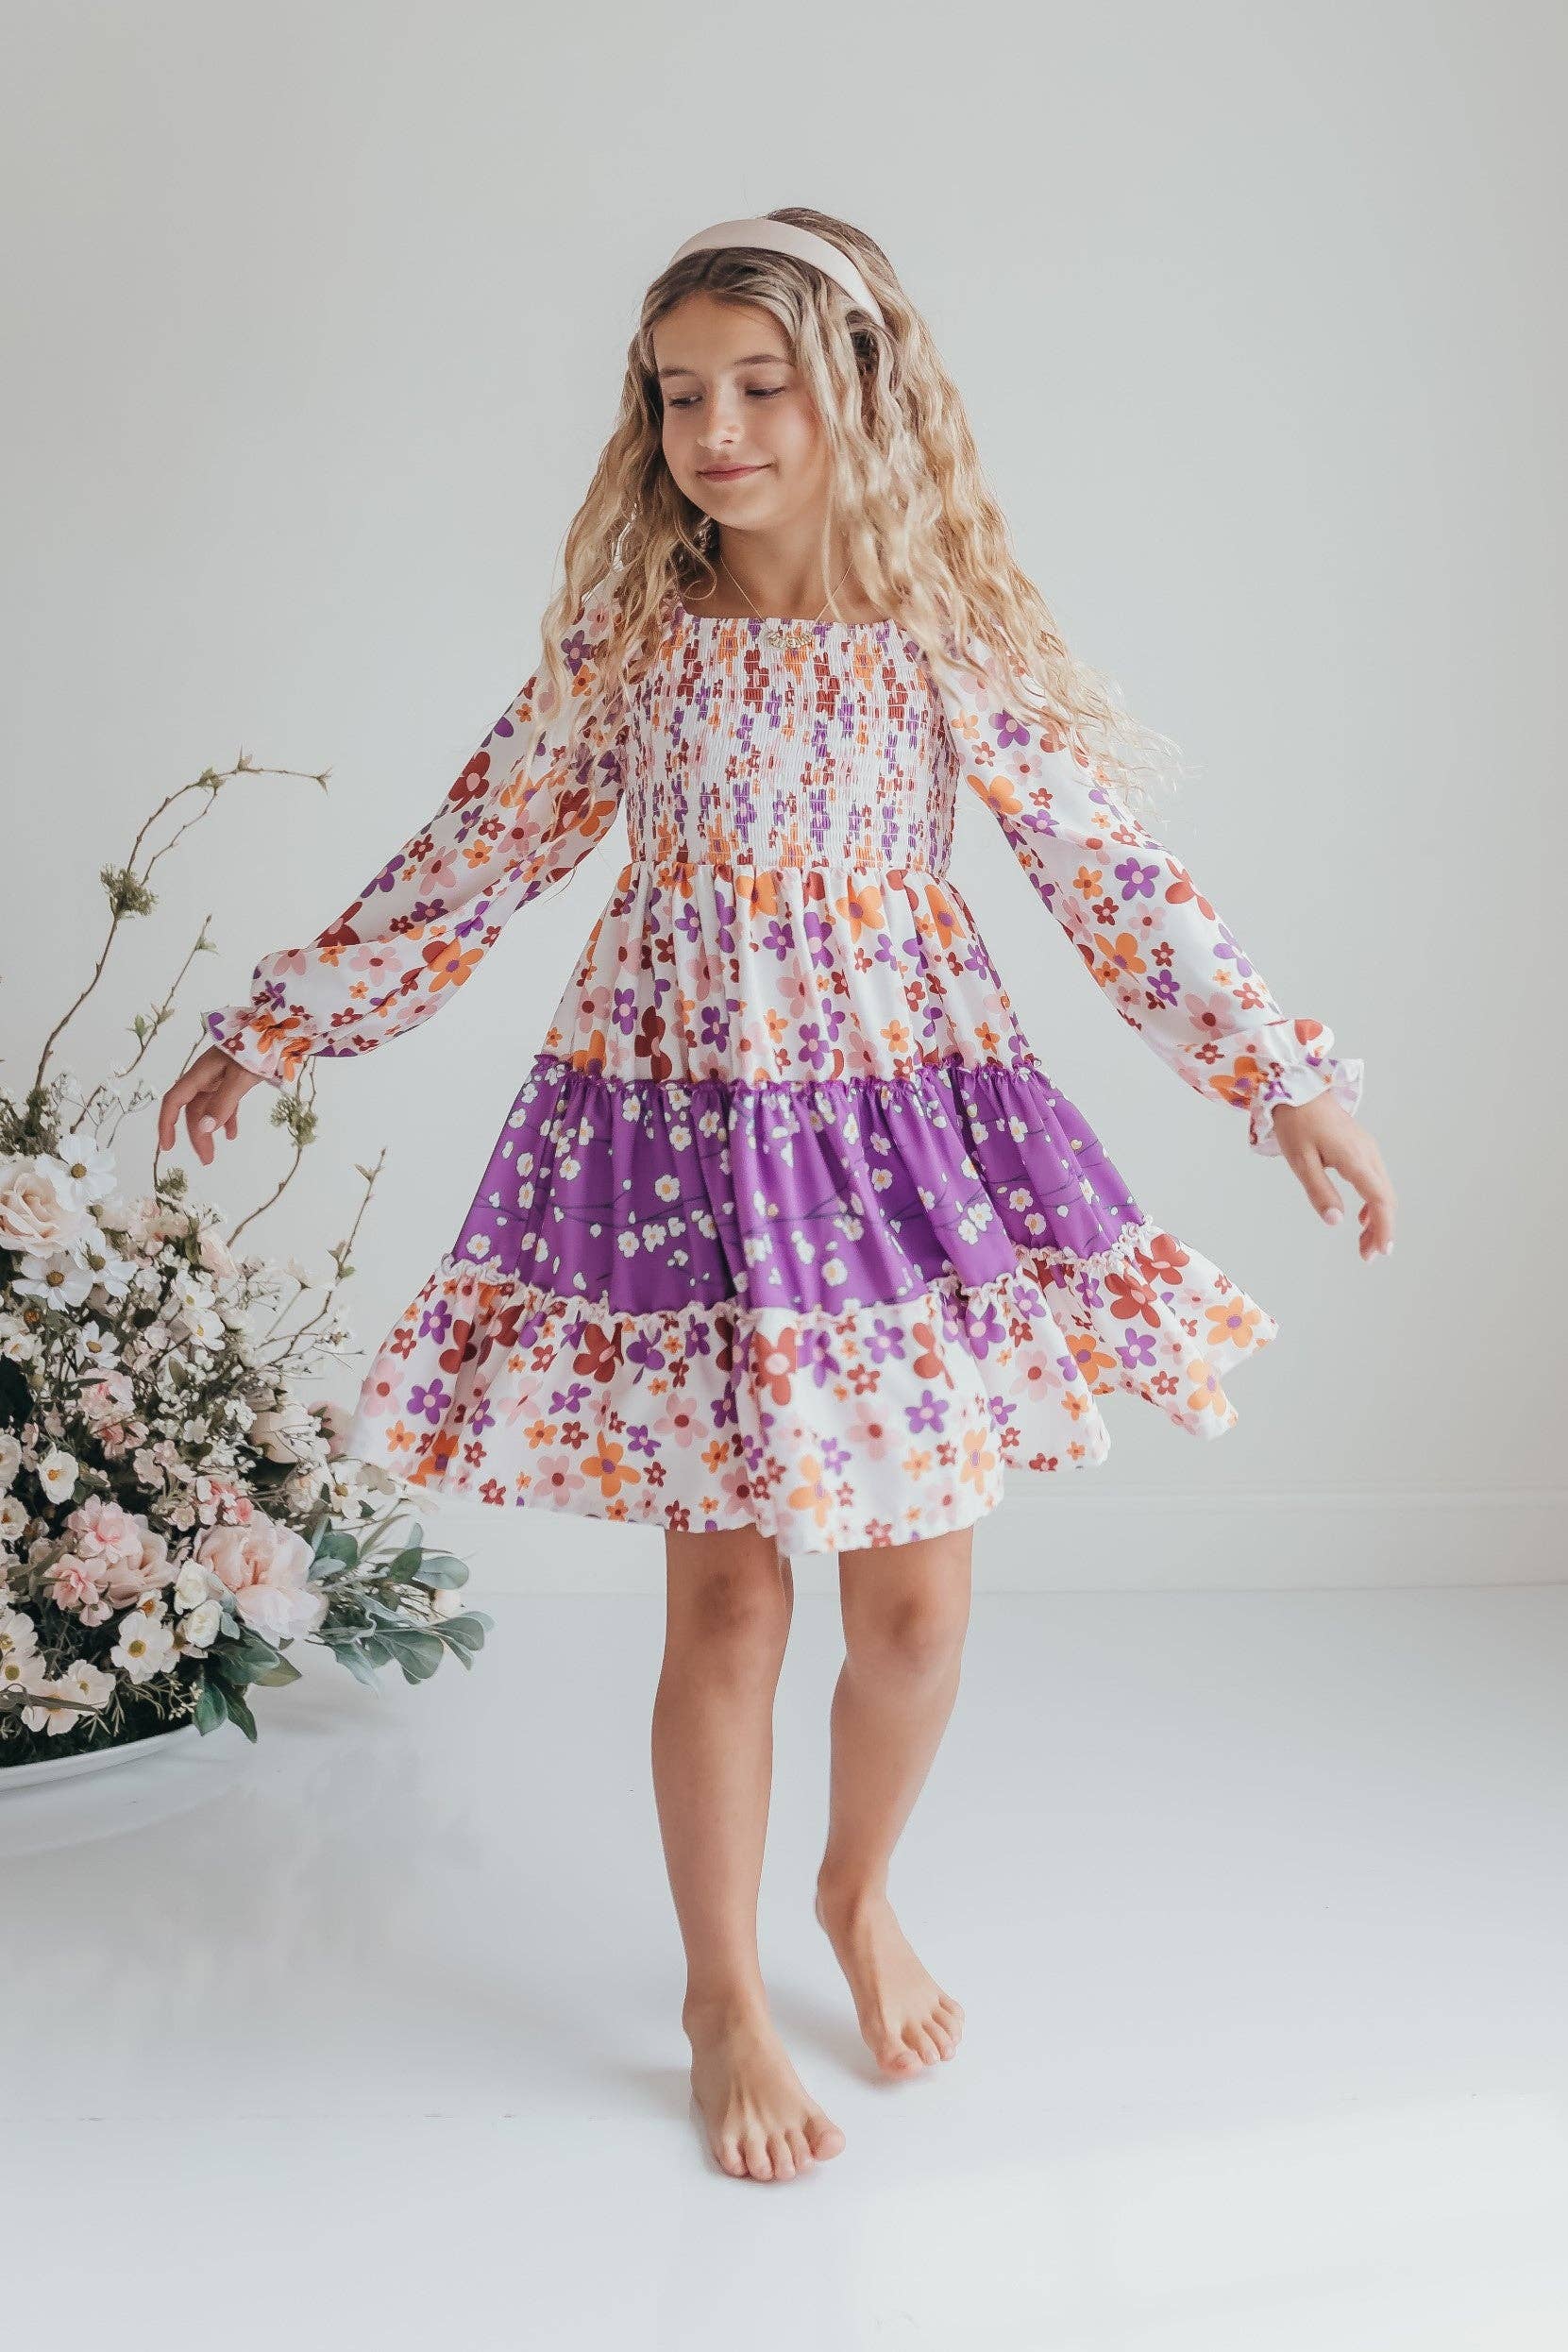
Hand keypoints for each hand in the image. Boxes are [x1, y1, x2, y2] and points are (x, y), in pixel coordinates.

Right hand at [156, 1046, 263, 1166]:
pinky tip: (231, 1135)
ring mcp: (218, 1078)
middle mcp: (204, 1077)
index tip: (167, 1147)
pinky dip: (225, 1119)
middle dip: (196, 1135)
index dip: (166, 1124)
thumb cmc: (255, 1050)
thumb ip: (223, 1104)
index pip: (174, 1101)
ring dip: (209, 1131)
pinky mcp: (232, 1079)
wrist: (275, 1030)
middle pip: (192, 1110)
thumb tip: (204, 1128)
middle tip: (206, 1160)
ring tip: (213, 1154)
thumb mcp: (240, 1079)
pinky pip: (223, 1103)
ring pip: (207, 1109)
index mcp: (200, 1075)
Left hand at [1270, 1097, 1394, 1261]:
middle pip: (1386, 1198)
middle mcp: (1368, 1154)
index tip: (1382, 1251)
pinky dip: (1374, 1202)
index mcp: (1354, 1158)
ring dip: (1378, 1218)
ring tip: (1364, 1242)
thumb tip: (1336, 1221)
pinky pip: (1376, 1179)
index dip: (1384, 1228)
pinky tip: (1362, 1216)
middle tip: (1367, 1255)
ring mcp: (1368, 1149)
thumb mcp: (1301, 1161)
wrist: (1298, 1088)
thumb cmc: (1296, 1122)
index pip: (1379, 1200)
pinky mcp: (1362, 1147)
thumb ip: (1319, 1192)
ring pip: (1383, 1190)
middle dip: (1381, 1229)